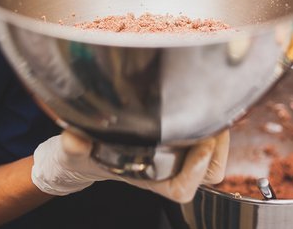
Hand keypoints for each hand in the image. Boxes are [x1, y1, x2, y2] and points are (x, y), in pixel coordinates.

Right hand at [31, 130, 228, 202]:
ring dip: (219, 137)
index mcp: (150, 178)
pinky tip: (205, 104)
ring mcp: (178, 156)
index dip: (196, 171)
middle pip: (208, 172)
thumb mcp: (76, 150)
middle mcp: (168, 170)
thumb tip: (74, 140)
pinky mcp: (182, 138)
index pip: (183, 188)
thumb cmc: (86, 153)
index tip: (201, 145)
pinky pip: (210, 138)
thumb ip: (73, 147)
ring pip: (214, 156)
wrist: (88, 148)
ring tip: (214, 111)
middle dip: (216, 149)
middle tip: (215, 122)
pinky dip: (212, 124)